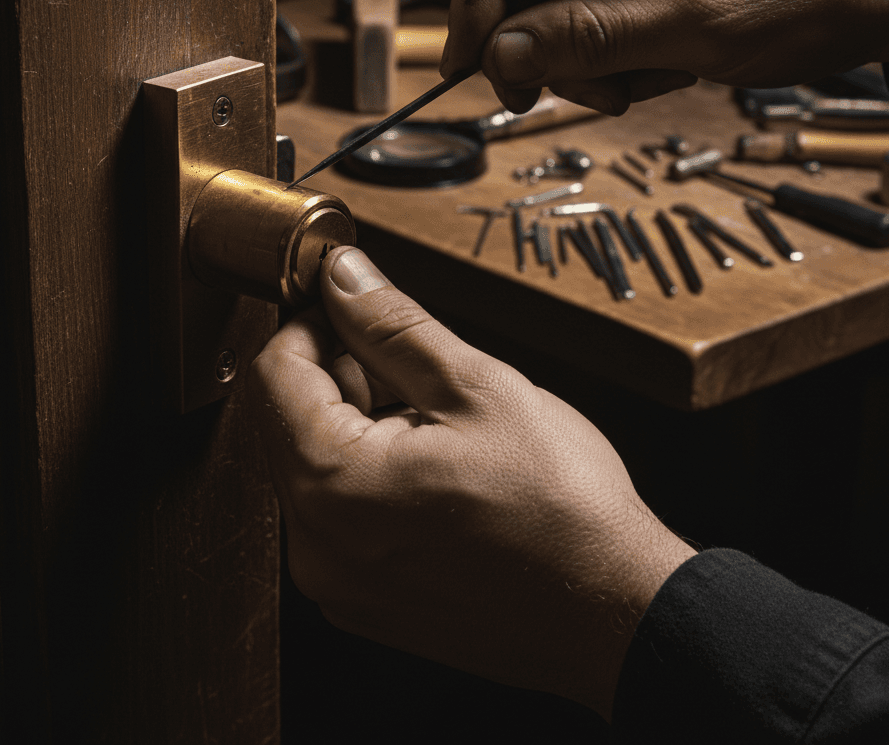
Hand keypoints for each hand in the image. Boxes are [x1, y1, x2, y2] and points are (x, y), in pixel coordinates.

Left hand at [251, 246, 694, 720]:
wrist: (613, 611)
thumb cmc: (559, 507)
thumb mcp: (476, 386)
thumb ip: (393, 325)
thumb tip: (344, 277)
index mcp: (332, 483)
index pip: (275, 373)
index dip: (311, 322)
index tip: (352, 305)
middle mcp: (316, 545)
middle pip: (289, 422)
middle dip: (340, 373)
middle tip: (411, 359)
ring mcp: (339, 583)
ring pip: (316, 468)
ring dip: (359, 423)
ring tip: (438, 417)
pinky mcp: (365, 601)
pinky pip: (341, 516)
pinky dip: (371, 474)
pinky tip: (436, 465)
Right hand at [442, 0, 888, 114]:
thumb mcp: (697, 23)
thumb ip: (590, 37)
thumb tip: (502, 54)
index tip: (467, 60)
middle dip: (536, 38)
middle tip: (545, 94)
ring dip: (583, 57)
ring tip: (637, 84)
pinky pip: (598, 13)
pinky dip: (613, 56)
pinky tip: (657, 72)